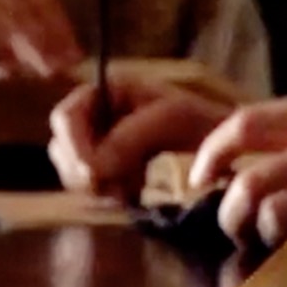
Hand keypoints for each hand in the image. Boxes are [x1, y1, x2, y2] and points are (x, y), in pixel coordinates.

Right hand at [48, 75, 234, 200]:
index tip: (94, 173)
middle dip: (88, 171)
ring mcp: (100, 145)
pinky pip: (93, 189)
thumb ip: (126, 140)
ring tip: (135, 184)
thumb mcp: (168, 120)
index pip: (63, 118)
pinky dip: (111, 194)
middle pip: (62, 150)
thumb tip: (92, 170)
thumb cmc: (201, 121)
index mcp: (104, 92)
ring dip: (102, 186)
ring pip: (74, 174)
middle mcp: (95, 117)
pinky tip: (135, 189)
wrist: (224, 147)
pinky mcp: (110, 171)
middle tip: (121, 182)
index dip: (74, 147)